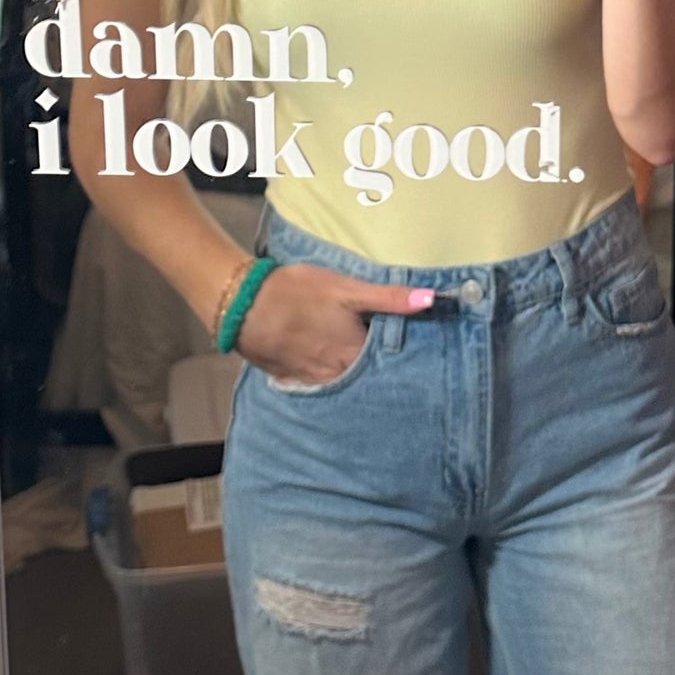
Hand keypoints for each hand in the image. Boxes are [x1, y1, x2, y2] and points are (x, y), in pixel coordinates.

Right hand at [233, 263, 432, 383]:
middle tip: (397, 364)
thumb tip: (432, 299)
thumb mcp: (347, 289)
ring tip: (366, 367)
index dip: (403, 359)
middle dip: (380, 372)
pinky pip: (319, 385)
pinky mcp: (292, 378)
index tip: (419, 356)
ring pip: (344, 384)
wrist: (242, 304)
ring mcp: (313, 380)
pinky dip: (330, 379)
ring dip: (356, 378)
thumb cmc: (298, 293)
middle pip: (368, 379)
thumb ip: (389, 298)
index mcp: (355, 355)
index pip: (390, 366)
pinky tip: (331, 368)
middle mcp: (337, 375)